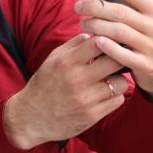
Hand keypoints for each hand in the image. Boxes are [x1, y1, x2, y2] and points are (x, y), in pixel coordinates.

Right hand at [2, 33, 126, 149]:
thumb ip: (74, 45)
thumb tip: (96, 34)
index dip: (110, 41)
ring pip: (122, 82)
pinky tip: (105, 95)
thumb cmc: (44, 85)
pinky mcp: (92, 115)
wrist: (31, 118)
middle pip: (115, 61)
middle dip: (120, 59)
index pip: (99, 42)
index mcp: (67, 62)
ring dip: (119, 80)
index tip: (112, 43)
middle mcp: (77, 79)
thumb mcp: (53, 60)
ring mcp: (86, 99)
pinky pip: (117, 100)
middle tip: (118, 61)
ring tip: (110, 80)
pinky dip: (115, 96)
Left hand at [76, 0, 152, 101]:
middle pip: (120, 12)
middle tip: (78, 6)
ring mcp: (152, 47)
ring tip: (83, 23)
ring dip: (96, 26)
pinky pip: (122, 55)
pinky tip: (96, 41)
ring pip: (118, 32)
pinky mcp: (146, 65)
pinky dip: (108, 47)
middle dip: (95, 7)